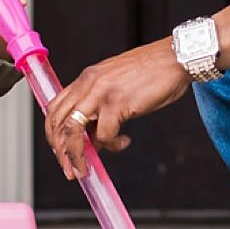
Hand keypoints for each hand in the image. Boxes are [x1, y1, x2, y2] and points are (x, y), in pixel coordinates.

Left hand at [43, 39, 191, 180]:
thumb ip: (101, 109)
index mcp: (86, 78)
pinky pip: (104, 134)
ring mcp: (101, 92)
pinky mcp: (118, 103)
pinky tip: (124, 142)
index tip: (61, 153)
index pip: (55, 108)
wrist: (175, 58)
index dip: (53, 134)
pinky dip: (111, 145)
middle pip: (58, 121)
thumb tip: (93, 140)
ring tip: (86, 168)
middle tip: (70, 170)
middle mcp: (88, 84)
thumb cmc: (152, 72)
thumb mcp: (117, 87)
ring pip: (72, 130)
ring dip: (76, 155)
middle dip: (60, 151)